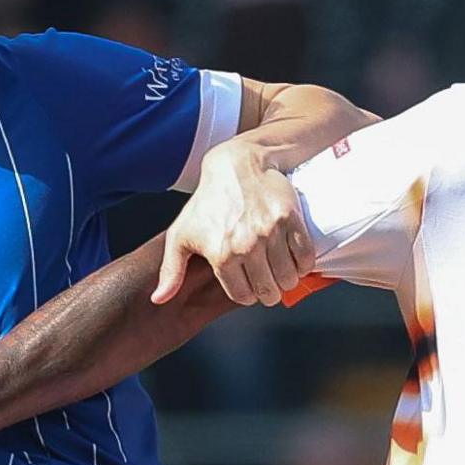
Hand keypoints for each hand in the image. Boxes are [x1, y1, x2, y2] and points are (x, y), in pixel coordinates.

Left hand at [154, 140, 314, 306]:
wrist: (236, 166)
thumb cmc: (207, 202)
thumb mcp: (180, 235)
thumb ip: (171, 271)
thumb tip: (159, 299)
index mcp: (220, 255)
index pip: (243, 296)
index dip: (248, 294)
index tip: (249, 285)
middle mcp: (246, 246)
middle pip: (269, 291)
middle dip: (269, 291)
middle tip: (268, 281)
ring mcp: (270, 232)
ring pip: (288, 277)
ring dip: (287, 278)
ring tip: (280, 269)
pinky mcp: (290, 219)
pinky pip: (305, 256)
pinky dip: (304, 263)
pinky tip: (295, 259)